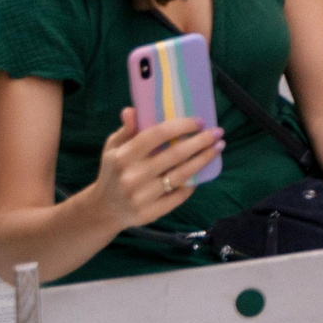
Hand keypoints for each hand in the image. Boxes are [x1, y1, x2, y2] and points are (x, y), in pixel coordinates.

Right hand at [94, 108, 224, 230]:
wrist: (104, 209)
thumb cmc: (113, 171)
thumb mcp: (113, 147)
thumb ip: (126, 129)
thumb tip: (133, 110)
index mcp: (123, 156)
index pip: (157, 134)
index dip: (181, 126)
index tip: (200, 121)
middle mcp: (132, 176)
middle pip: (175, 154)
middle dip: (201, 141)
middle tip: (218, 132)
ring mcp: (142, 196)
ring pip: (182, 175)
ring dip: (204, 159)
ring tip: (218, 147)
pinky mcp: (150, 212)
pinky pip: (179, 196)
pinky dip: (193, 183)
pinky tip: (202, 173)